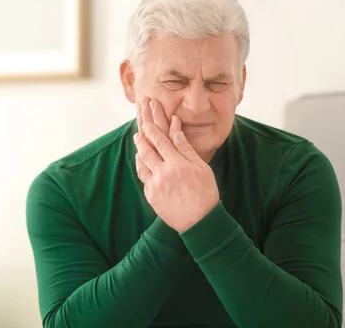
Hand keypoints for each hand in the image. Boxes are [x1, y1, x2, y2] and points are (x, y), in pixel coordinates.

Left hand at [134, 99, 219, 232]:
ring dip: (139, 152)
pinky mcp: (151, 196)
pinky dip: (141, 167)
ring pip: (141, 164)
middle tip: (138, 130)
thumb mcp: (201, 168)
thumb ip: (186, 149)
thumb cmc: (205, 193)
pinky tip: (142, 163)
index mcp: (177, 165)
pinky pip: (143, 178)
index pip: (161, 142)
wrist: (200, 223)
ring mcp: (154, 186)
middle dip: (142, 138)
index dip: (153, 130)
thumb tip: (175, 131)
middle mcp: (162, 174)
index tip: (147, 122)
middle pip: (146, 151)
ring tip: (138, 143)